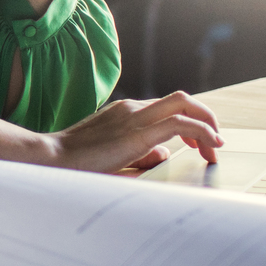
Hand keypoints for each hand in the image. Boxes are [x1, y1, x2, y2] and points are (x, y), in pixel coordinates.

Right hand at [44, 91, 222, 173]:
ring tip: (215, 147)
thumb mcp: (114, 159)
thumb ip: (141, 156)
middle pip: (181, 100)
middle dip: (206, 118)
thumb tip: (165, 155)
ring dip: (207, 123)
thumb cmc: (74, 164)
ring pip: (184, 105)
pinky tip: (209, 148)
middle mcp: (132, 109)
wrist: (50, 160)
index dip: (191, 123)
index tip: (198, 145)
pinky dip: (201, 132)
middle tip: (215, 143)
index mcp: (125, 114)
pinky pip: (180, 123)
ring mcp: (134, 116)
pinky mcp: (137, 132)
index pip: (167, 108)